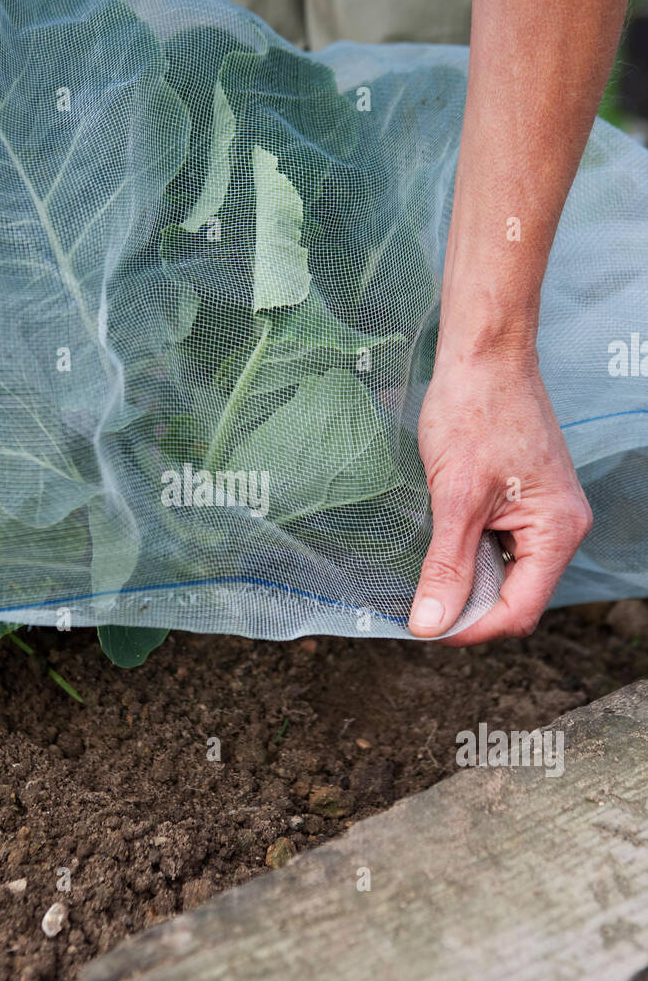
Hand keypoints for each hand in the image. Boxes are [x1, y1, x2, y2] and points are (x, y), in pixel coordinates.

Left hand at [408, 345, 592, 644]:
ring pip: (504, 574)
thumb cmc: (474, 411)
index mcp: (557, 531)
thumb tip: (431, 624)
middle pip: (515, 598)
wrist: (482, 353)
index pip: (520, 610)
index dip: (471, 628)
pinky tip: (440, 545)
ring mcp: (544, 514)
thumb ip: (446, 566)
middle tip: (419, 604)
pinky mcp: (524, 501)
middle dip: (468, 607)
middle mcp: (561, 528)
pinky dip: (470, 554)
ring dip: (467, 580)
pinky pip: (500, 546)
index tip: (426, 628)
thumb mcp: (454, 497)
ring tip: (426, 572)